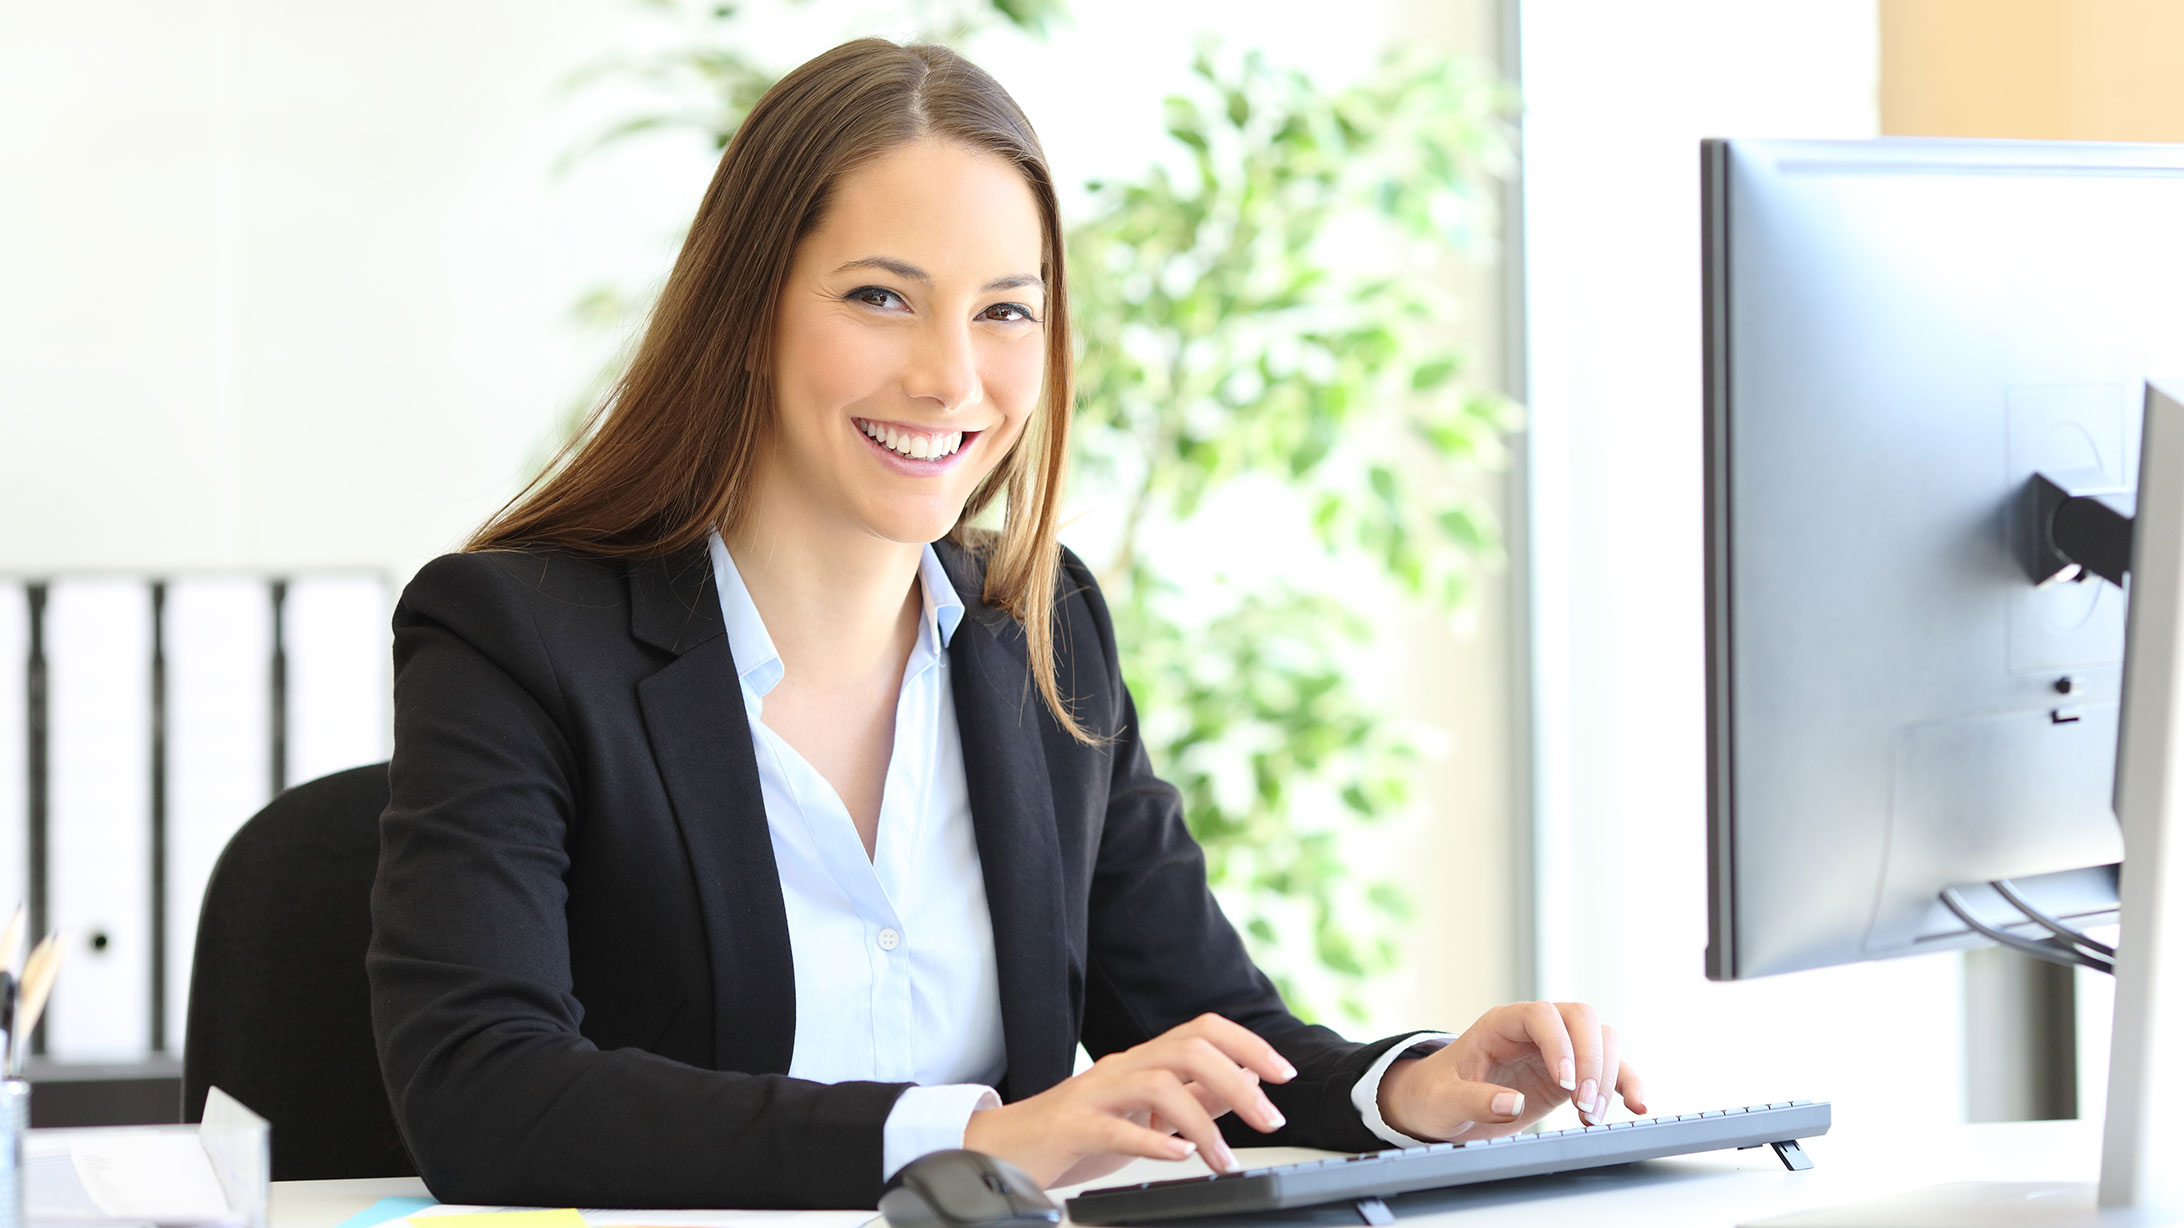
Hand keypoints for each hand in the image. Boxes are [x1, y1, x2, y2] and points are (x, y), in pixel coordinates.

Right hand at [961, 1013, 1296, 1187]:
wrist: (1003, 1149)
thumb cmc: (1075, 1135)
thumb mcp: (1143, 1116)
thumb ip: (1192, 1099)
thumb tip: (1246, 1086)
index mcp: (1142, 1061)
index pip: (1203, 1031)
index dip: (1248, 1045)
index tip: (1284, 1076)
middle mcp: (1120, 1067)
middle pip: (1189, 1048)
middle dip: (1239, 1082)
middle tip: (1270, 1121)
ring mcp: (1093, 1094)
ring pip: (1158, 1083)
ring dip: (1203, 1124)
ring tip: (1225, 1160)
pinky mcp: (1070, 1126)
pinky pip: (1113, 1125)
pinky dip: (1152, 1140)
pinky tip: (1178, 1157)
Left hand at [1376, 1001, 1647, 1142]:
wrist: (1442, 1104)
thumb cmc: (1437, 1094)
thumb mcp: (1443, 1102)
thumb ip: (1473, 1101)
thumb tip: (1511, 1102)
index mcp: (1501, 1024)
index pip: (1542, 1015)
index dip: (1560, 1044)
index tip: (1564, 1084)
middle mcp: (1534, 1029)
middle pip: (1582, 1018)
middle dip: (1591, 1060)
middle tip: (1583, 1105)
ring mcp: (1558, 1047)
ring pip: (1602, 1039)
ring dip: (1607, 1076)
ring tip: (1591, 1117)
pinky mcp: (1572, 1072)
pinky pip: (1608, 1067)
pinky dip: (1625, 1083)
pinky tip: (1637, 1106)